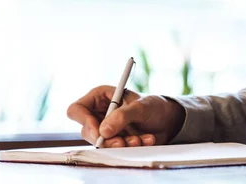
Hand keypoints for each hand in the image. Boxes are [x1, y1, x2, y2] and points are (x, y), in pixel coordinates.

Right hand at [67, 86, 184, 147]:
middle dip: (106, 139)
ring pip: (100, 143)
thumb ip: (122, 116)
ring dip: (120, 144)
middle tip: (122, 142)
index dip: (84, 121)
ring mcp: (106, 129)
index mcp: (100, 97)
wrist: (168, 120)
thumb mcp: (141, 107)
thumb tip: (103, 131)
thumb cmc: (154, 106)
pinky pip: (114, 149)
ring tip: (139, 139)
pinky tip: (145, 140)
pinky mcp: (114, 141)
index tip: (100, 132)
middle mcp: (99, 113)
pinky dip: (129, 148)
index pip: (77, 109)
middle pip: (87, 131)